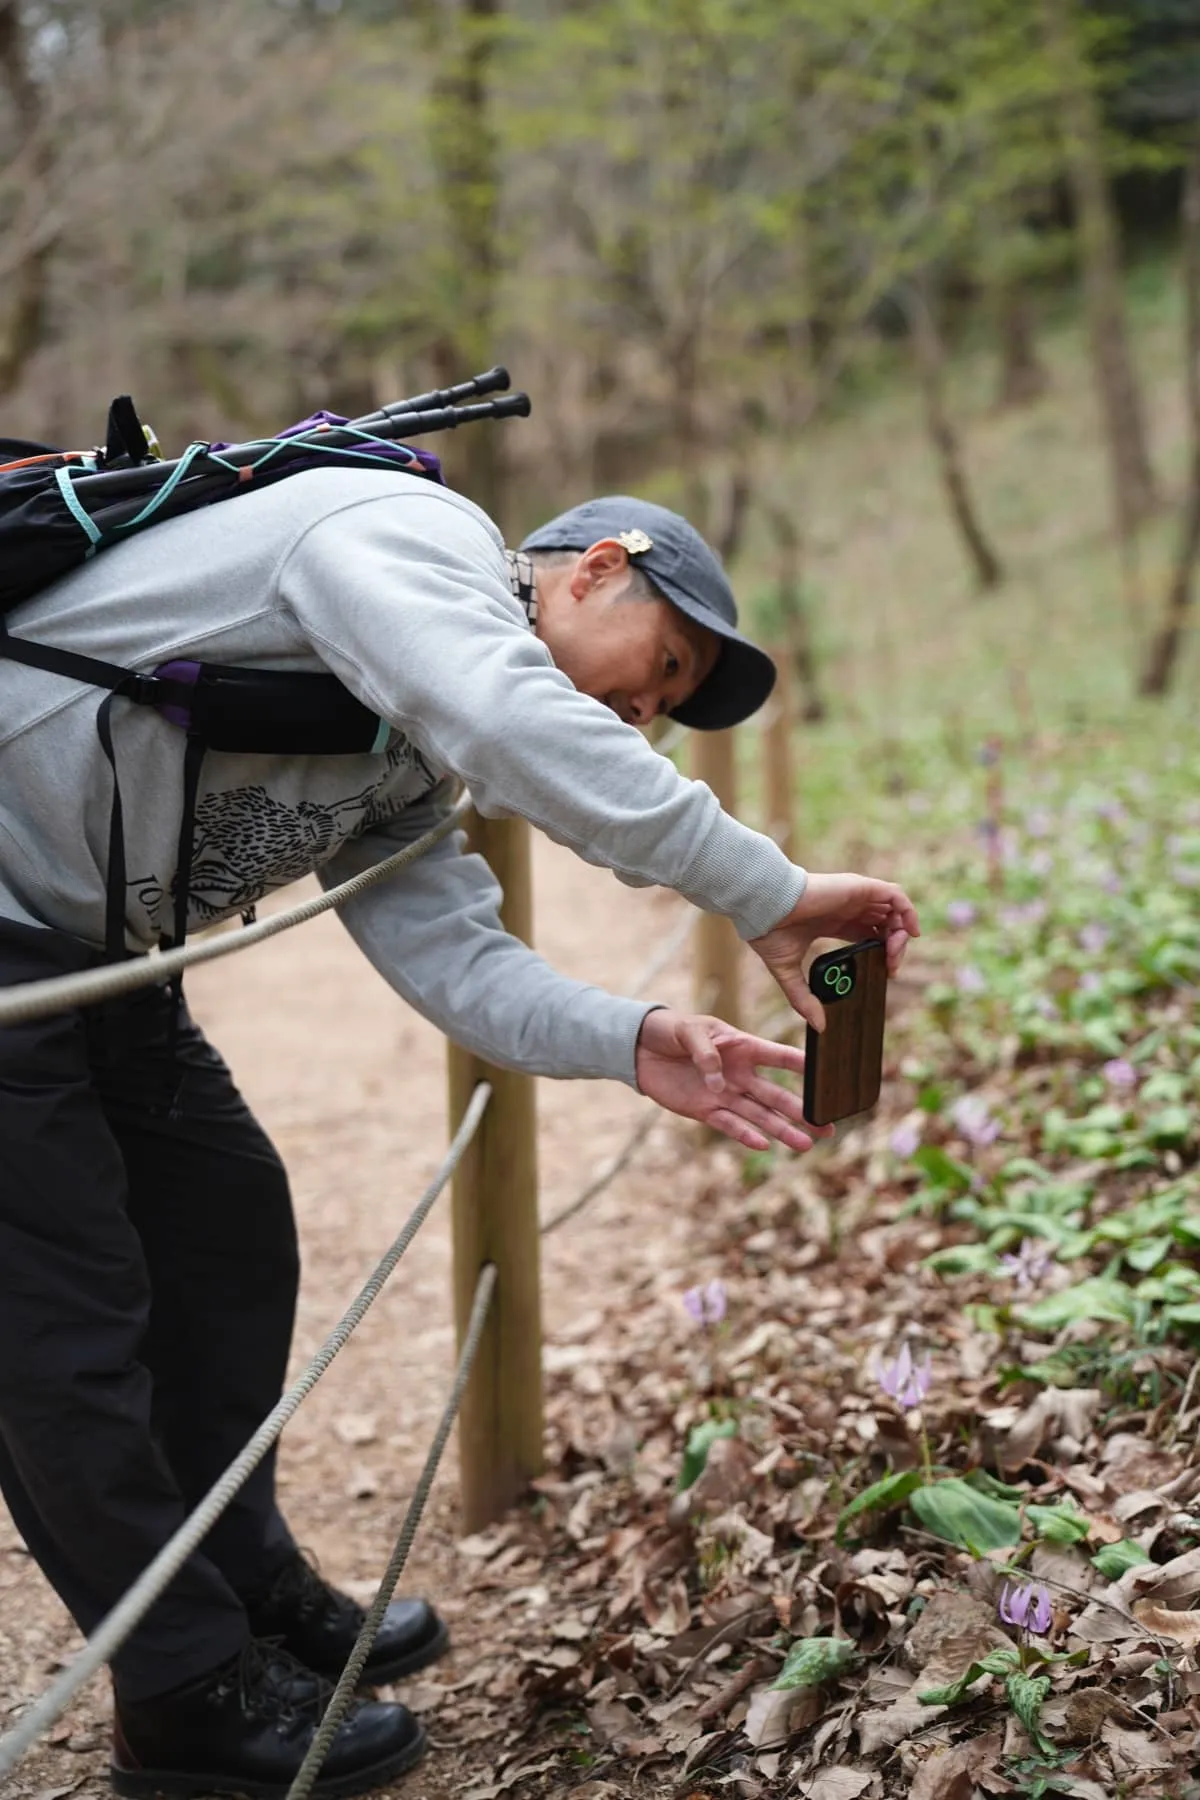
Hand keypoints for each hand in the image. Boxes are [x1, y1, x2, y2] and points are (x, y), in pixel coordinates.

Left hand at [634, 1008, 832, 1151]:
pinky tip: (765, 1144)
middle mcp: (740, 1074)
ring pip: (760, 1115)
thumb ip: (705, 1052)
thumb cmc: (671, 1031)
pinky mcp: (705, 1110)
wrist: (641, 1049)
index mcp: (742, 1047)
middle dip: (802, 1110)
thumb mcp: (688, 1031)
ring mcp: (725, 1094)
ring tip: (806, 1144)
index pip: (778, 1056)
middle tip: (827, 1125)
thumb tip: (718, 1084)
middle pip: (776, 1095)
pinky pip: (729, 1125)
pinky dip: (746, 1135)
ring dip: (782, 1129)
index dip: (801, 1066)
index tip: (826, 1077)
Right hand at [749, 872, 919, 1030]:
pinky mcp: (859, 888)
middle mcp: (848, 908)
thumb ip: (803, 998)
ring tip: (894, 953)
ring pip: (894, 912)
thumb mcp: (787, 970)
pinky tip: (909, 932)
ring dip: (901, 933)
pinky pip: (896, 895)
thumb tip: (818, 1026)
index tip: (886, 972)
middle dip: (894, 947)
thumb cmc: (769, 930)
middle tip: (891, 967)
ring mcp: (855, 897)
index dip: (882, 952)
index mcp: (835, 922)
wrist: (763, 908)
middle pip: (885, 925)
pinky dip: (908, 911)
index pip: (870, 934)